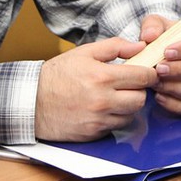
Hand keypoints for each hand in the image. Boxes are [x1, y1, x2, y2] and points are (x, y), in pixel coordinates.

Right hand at [34, 38, 156, 140]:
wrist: (31, 102)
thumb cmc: (57, 75)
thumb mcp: (85, 53)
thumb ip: (115, 47)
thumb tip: (141, 46)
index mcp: (103, 77)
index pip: (142, 77)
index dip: (150, 73)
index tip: (148, 71)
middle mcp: (103, 100)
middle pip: (141, 99)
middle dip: (140, 90)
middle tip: (131, 85)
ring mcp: (98, 119)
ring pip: (131, 115)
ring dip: (128, 106)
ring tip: (117, 96)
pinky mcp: (92, 134)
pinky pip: (115, 126)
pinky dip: (115, 118)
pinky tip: (104, 109)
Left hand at [140, 15, 180, 115]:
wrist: (163, 57)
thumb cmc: (165, 39)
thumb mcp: (157, 25)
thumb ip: (152, 26)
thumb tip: (149, 36)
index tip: (166, 51)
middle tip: (159, 68)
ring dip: (176, 87)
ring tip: (156, 83)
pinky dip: (174, 104)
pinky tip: (159, 96)